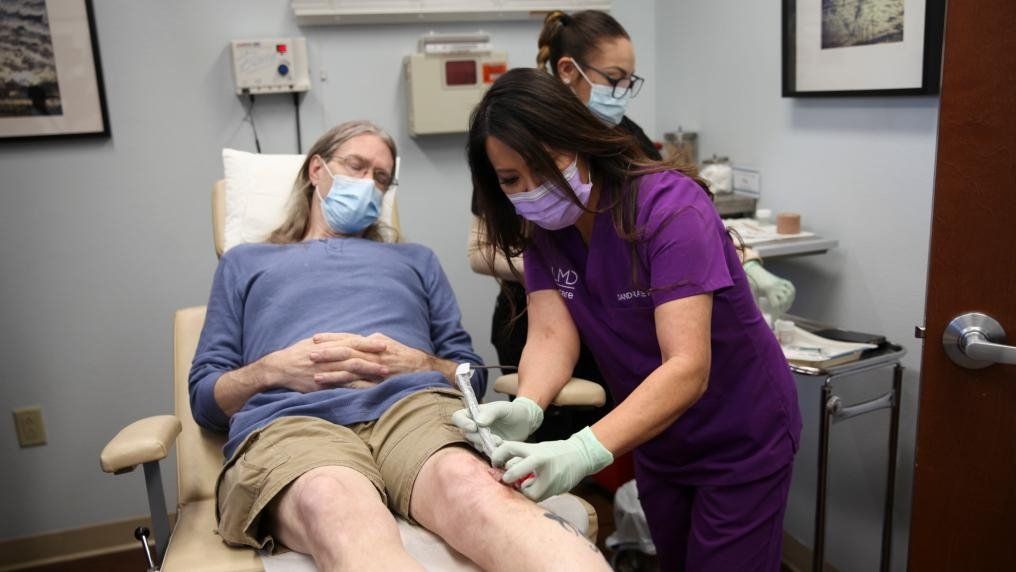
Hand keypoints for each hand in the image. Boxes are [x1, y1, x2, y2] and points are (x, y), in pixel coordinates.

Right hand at [262, 334, 387, 391]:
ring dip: (369, 372)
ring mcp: (326, 371)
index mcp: (328, 345)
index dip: (368, 344)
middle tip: (390, 359)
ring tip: (384, 375)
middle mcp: (328, 357)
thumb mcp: (315, 342)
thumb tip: (350, 338)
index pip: (352, 342)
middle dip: (373, 358)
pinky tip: (368, 390)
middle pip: (355, 356)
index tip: (384, 344)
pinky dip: (356, 387)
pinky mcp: (322, 385)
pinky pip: (342, 386)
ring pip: (351, 371)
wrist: (280, 367)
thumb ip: (333, 340)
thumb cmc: (298, 353)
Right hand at [451, 397, 543, 452]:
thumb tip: (477, 422)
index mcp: (474, 413)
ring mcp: (480, 438)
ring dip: (487, 445)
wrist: (526, 422)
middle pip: (466, 434)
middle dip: (479, 438)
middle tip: (496, 438)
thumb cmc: (513, 411)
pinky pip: (485, 452)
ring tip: (501, 442)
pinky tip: (503, 447)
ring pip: (476, 445)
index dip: (462, 423)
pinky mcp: (488, 448)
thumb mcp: (503, 408)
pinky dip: (493, 451)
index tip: (474, 427)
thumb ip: (491, 412)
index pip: (458, 417)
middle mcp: (474, 426)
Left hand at [491, 427, 613, 501]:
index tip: (495, 463)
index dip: (497, 456)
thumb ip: (521, 456)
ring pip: (526, 491)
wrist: (580, 456)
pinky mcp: (555, 489)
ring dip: (523, 490)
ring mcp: (549, 478)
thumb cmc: (555, 452)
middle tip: (506, 479)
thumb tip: (500, 464)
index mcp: (535, 450)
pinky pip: (538, 497)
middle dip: (507, 478)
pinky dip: (535, 494)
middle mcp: (541, 462)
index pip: (508, 448)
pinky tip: (538, 488)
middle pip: (514, 473)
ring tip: (527, 484)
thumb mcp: (538, 448)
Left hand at [744, 260, 795, 316]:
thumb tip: (761, 318)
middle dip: (782, 310)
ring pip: (789, 295)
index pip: (776, 305)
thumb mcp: (755, 295)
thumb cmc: (753, 286)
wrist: (756, 273)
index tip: (773, 321)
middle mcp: (777, 286)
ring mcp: (782, 283)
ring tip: (783, 309)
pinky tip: (789, 300)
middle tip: (777, 314)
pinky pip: (792, 288)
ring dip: (787, 303)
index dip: (775, 314)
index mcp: (769, 290)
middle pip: (784, 301)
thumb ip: (758, 304)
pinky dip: (792, 294)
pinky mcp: (785, 281)